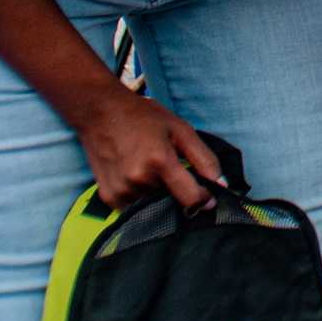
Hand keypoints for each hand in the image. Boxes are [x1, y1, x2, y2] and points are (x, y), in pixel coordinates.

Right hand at [71, 84, 221, 210]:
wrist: (100, 113)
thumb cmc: (144, 117)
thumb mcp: (181, 129)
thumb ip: (204, 158)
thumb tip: (221, 184)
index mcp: (160, 161)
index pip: (191, 199)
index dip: (204, 200)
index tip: (209, 197)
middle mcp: (139, 180)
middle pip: (172, 202)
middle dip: (179, 193)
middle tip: (172, 171)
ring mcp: (121, 191)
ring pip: (153, 206)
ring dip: (159, 195)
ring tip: (151, 169)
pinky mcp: (108, 197)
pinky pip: (135, 208)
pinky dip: (142, 197)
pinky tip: (137, 176)